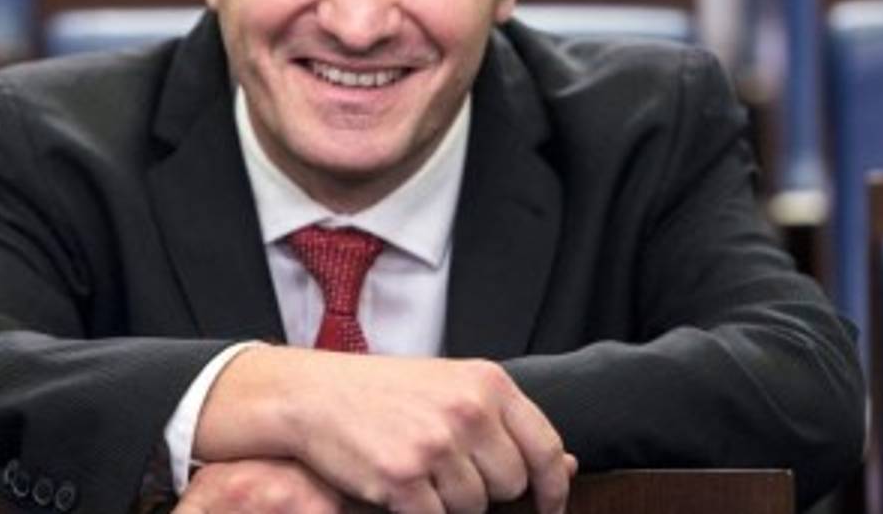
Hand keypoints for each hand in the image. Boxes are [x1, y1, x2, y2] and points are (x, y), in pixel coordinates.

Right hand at [194, 347, 576, 513]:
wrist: (311, 395)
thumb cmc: (381, 392)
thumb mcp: (450, 387)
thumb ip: (504, 423)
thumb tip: (571, 466)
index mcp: (486, 383)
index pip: (546, 448)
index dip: (552, 487)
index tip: (548, 505)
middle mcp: (468, 411)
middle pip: (509, 485)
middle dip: (485, 490)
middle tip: (446, 471)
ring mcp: (436, 446)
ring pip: (474, 509)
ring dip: (449, 503)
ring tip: (416, 471)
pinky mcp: (404, 479)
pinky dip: (418, 512)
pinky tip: (397, 486)